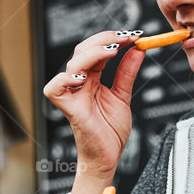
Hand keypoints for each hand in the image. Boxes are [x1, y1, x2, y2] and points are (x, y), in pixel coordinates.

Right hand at [42, 29, 146, 172]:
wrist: (108, 158)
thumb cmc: (110, 132)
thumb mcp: (123, 97)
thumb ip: (127, 73)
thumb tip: (138, 49)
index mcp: (91, 79)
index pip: (97, 50)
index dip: (112, 39)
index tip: (133, 35)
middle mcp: (79, 84)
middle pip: (82, 51)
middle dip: (103, 40)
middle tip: (126, 37)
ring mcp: (73, 95)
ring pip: (72, 64)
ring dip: (93, 53)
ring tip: (113, 50)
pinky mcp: (69, 109)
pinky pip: (55, 89)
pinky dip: (65, 79)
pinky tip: (84, 77)